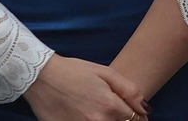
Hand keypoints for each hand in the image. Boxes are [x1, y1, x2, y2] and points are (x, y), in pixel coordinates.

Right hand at [22, 54, 147, 120]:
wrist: (42, 77)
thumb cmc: (75, 71)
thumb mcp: (106, 73)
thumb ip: (129, 90)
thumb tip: (146, 109)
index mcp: (109, 106)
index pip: (135, 120)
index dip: (139, 118)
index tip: (138, 115)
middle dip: (124, 120)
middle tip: (118, 112)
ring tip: (101, 111)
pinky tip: (86, 115)